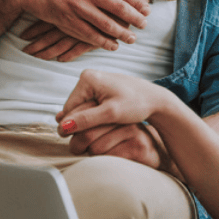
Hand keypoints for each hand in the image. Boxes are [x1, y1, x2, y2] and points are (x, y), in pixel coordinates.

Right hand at [8, 0, 149, 50]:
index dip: (136, 1)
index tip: (146, 9)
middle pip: (118, 8)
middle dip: (134, 18)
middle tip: (145, 25)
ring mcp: (77, 8)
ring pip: (106, 24)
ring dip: (122, 33)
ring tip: (132, 39)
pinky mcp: (67, 21)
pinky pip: (89, 34)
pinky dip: (102, 41)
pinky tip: (112, 45)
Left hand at [20, 21, 98, 61]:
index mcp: (68, 4)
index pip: (46, 19)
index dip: (34, 29)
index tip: (22, 36)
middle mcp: (73, 16)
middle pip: (50, 34)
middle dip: (37, 44)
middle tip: (25, 51)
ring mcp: (83, 28)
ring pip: (61, 43)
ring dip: (48, 52)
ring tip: (36, 57)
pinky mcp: (96, 36)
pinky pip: (78, 49)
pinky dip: (68, 55)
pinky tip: (60, 60)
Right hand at [56, 69, 170, 135]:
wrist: (156, 99)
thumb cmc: (137, 104)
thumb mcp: (110, 114)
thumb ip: (86, 120)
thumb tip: (62, 127)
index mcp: (87, 79)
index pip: (69, 108)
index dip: (73, 126)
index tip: (80, 141)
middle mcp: (88, 76)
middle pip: (74, 108)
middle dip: (81, 123)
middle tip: (94, 136)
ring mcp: (94, 82)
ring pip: (82, 109)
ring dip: (88, 121)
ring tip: (102, 129)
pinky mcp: (101, 88)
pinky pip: (90, 106)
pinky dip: (95, 116)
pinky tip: (105, 123)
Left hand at [65, 122, 173, 172]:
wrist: (155, 151)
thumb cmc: (125, 139)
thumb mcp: (106, 126)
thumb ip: (85, 120)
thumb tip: (59, 118)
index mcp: (113, 109)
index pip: (84, 115)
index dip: (72, 126)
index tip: (65, 132)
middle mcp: (122, 118)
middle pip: (87, 133)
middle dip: (76, 144)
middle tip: (76, 149)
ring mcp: (131, 131)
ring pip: (95, 148)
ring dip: (90, 155)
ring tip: (95, 154)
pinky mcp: (137, 147)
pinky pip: (108, 158)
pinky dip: (103, 163)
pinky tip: (109, 160)